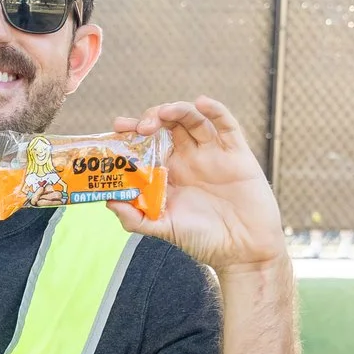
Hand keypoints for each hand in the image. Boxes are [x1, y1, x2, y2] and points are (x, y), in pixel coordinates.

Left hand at [108, 98, 287, 272]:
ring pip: (193, 120)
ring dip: (177, 111)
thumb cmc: (203, 240)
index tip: (118, 127)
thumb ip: (136, 219)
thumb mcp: (164, 229)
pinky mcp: (237, 153)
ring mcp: (213, 153)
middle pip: (167, 125)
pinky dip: (215, 110)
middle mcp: (189, 158)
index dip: (132, 132)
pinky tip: (201, 103)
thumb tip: (109, 202)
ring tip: (164, 114)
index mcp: (169, 172)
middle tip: (140, 127)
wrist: (243, 251)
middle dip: (151, 118)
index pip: (146, 144)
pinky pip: (227, 125)